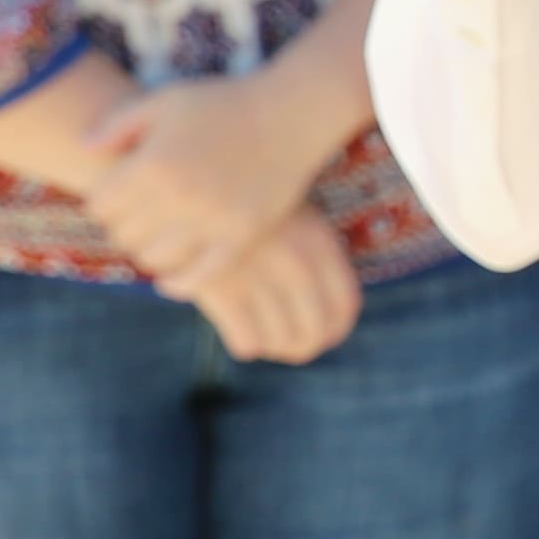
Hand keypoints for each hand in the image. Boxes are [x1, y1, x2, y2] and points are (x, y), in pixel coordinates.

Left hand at [83, 65, 352, 290]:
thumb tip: (84, 148)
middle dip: (123, 227)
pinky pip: (200, 276)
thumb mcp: (166, 101)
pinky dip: (178, 283)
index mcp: (153, 163)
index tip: (114, 197)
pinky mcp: (242, 236)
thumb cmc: (225, 103)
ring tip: (155, 239)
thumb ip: (118, 123)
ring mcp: (212, 219)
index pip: (100, 204)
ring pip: (154, 259)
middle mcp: (178, 196)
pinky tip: (170, 280)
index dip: (101, 201)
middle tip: (135, 219)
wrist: (292, 113)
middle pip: (124, 234)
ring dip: (148, 252)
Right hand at [187, 209, 360, 366]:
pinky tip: (238, 327)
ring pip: (279, 343)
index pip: (343, 308)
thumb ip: (320, 270)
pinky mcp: (218, 288)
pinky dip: (245, 342)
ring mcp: (257, 274)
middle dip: (299, 346)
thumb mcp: (298, 225)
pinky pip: (246, 342)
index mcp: (319, 242)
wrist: (194, 192)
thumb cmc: (253, 217)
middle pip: (312, 334)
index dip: (333, 332)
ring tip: (259, 328)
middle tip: (284, 342)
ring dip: (271, 345)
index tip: (320, 336)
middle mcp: (294, 260)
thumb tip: (327, 333)